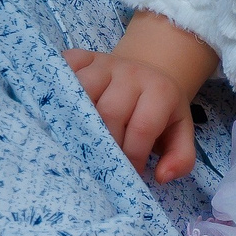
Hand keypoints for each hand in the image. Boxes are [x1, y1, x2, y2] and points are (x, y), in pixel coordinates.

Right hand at [63, 48, 196, 181]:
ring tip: (74, 141)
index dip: (132, 156)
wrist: (147, 75)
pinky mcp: (82, 57)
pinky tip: (54, 108)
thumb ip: (181, 158)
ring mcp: (105, 63)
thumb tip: (161, 177)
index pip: (143, 128)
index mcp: (161, 91)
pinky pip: (64, 67)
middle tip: (99, 163)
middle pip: (110, 111)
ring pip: (83, 89)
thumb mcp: (179, 133)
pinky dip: (56, 86)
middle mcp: (133, 73)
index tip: (126, 174)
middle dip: (104, 143)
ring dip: (76, 117)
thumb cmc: (160, 112)